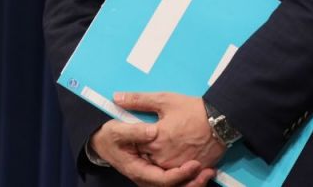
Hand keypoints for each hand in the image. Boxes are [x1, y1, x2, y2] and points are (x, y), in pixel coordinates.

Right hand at [90, 120, 216, 186]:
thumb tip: (153, 132)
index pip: (162, 180)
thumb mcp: (117, 130)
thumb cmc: (110, 136)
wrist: (102, 141)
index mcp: (138, 170)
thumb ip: (135, 131)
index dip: (179, 174)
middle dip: (192, 183)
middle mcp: (146, 179)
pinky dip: (189, 178)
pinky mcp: (157, 172)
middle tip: (208, 172)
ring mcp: (152, 177)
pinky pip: (175, 181)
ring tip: (210, 172)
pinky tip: (202, 169)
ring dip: (193, 183)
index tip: (194, 164)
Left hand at [113, 92, 226, 170]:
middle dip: (147, 151)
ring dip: (161, 160)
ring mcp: (179, 166)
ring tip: (168, 145)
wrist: (222, 120)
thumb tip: (117, 98)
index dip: (136, 140)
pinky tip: (178, 153)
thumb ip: (138, 100)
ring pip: (162, 168)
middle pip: (148, 159)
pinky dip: (176, 166)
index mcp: (155, 141)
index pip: (135, 146)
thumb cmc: (193, 109)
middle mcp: (165, 158)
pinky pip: (178, 173)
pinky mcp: (192, 170)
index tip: (140, 133)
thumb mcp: (164, 100)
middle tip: (158, 139)